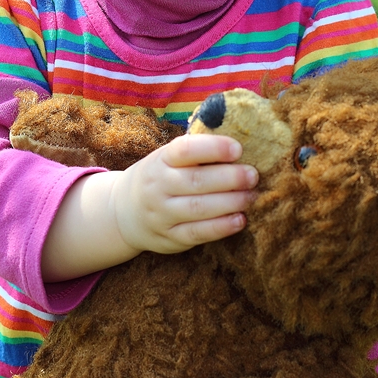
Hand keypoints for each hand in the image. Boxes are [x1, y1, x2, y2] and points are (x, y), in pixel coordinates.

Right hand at [42, 134, 257, 281]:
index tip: (238, 149)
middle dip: (230, 178)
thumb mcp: (168, 158)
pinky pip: (197, 233)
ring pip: (199, 208)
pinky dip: (221, 227)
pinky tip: (240, 220)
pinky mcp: (169, 237)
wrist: (124, 212)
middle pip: (196, 181)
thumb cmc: (161, 177)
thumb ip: (197, 151)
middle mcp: (158, 186)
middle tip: (253, 175)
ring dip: (231, 202)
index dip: (213, 148)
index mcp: (161, 160)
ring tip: (252, 196)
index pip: (185, 150)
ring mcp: (161, 214)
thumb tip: (240, 139)